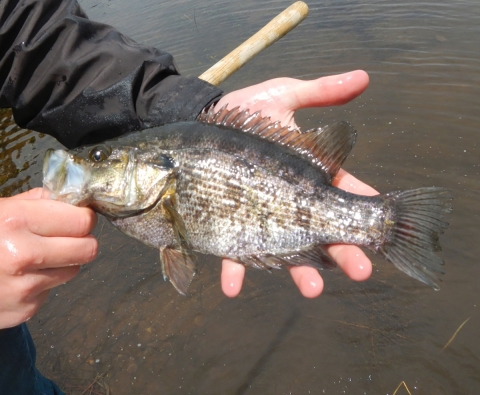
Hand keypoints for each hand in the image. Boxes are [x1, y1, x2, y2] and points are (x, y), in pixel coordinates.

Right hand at [0, 188, 97, 328]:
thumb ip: (37, 202)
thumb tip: (72, 199)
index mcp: (15, 221)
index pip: (82, 221)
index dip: (83, 217)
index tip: (77, 216)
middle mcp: (21, 256)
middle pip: (88, 249)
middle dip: (81, 240)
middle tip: (66, 236)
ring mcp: (23, 288)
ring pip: (73, 271)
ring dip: (62, 263)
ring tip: (35, 257)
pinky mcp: (23, 310)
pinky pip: (51, 291)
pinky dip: (42, 283)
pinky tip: (18, 276)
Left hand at [216, 70, 376, 297]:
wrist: (201, 121)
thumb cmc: (246, 110)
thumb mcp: (283, 95)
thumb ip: (320, 92)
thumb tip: (364, 77)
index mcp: (308, 175)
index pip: (345, 194)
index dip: (364, 210)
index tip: (380, 229)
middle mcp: (289, 203)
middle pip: (323, 231)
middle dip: (344, 253)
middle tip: (361, 271)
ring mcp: (260, 219)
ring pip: (286, 250)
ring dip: (300, 272)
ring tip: (313, 289)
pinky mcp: (229, 226)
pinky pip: (233, 253)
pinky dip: (235, 272)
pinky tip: (232, 287)